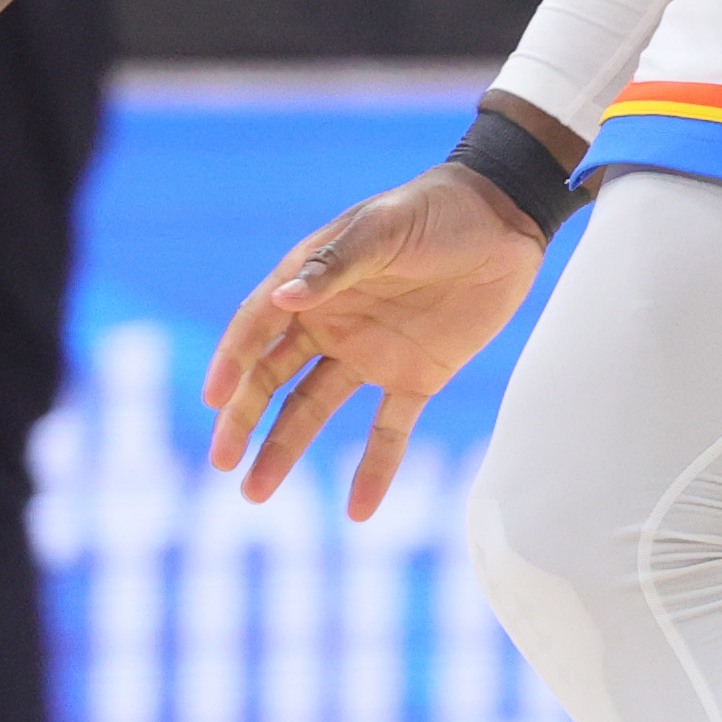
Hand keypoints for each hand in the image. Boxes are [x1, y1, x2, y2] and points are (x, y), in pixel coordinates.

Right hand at [204, 162, 547, 517]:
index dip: (233, 361)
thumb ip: (334, 265)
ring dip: (284, 449)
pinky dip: (374, 469)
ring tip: (256, 493)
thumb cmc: (435, 210)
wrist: (506, 221)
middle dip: (243, 419)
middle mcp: (331, 323)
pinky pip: (388, 430)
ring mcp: (370, 353)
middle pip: (272, 378)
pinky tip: (358, 511)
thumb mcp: (384, 228)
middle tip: (222, 461)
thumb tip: (282, 298)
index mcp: (313, 282)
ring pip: (313, 410)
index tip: (215, 401)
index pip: (258, 326)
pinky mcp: (416, 377)